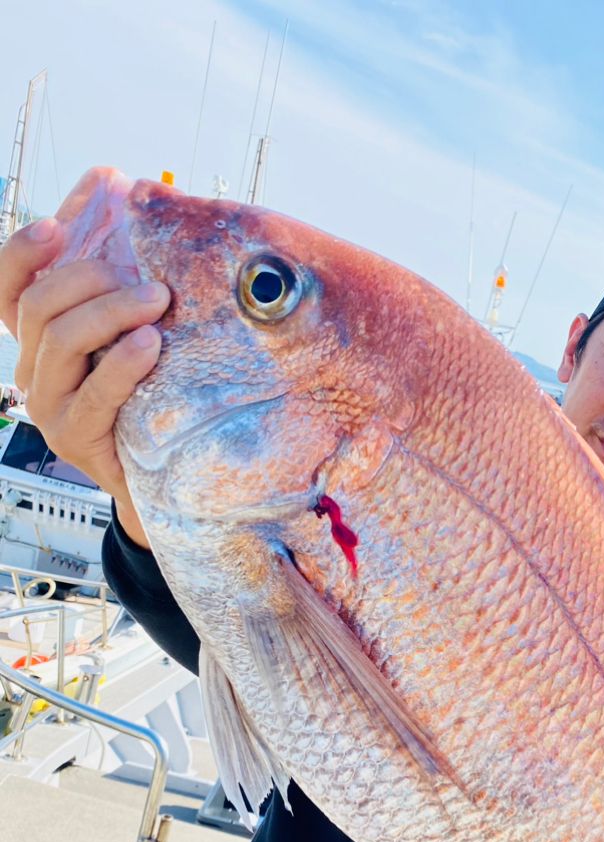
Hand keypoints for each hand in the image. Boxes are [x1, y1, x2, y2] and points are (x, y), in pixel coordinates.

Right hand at [0, 217, 169, 546]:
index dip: (22, 251)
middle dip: (89, 278)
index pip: (6, 285)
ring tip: (157, 302)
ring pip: (61, 340)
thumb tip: (112, 180)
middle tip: (146, 277)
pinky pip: (94, 390)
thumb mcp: (129, 327)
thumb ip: (114, 263)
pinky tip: (151, 344)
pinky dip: (123, 361)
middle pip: (39, 304)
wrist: (161, 473)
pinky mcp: (74, 437)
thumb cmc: (146, 394)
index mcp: (37, 338)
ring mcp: (48, 405)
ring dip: (112, 311)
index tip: (56, 227)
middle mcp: (31, 368)